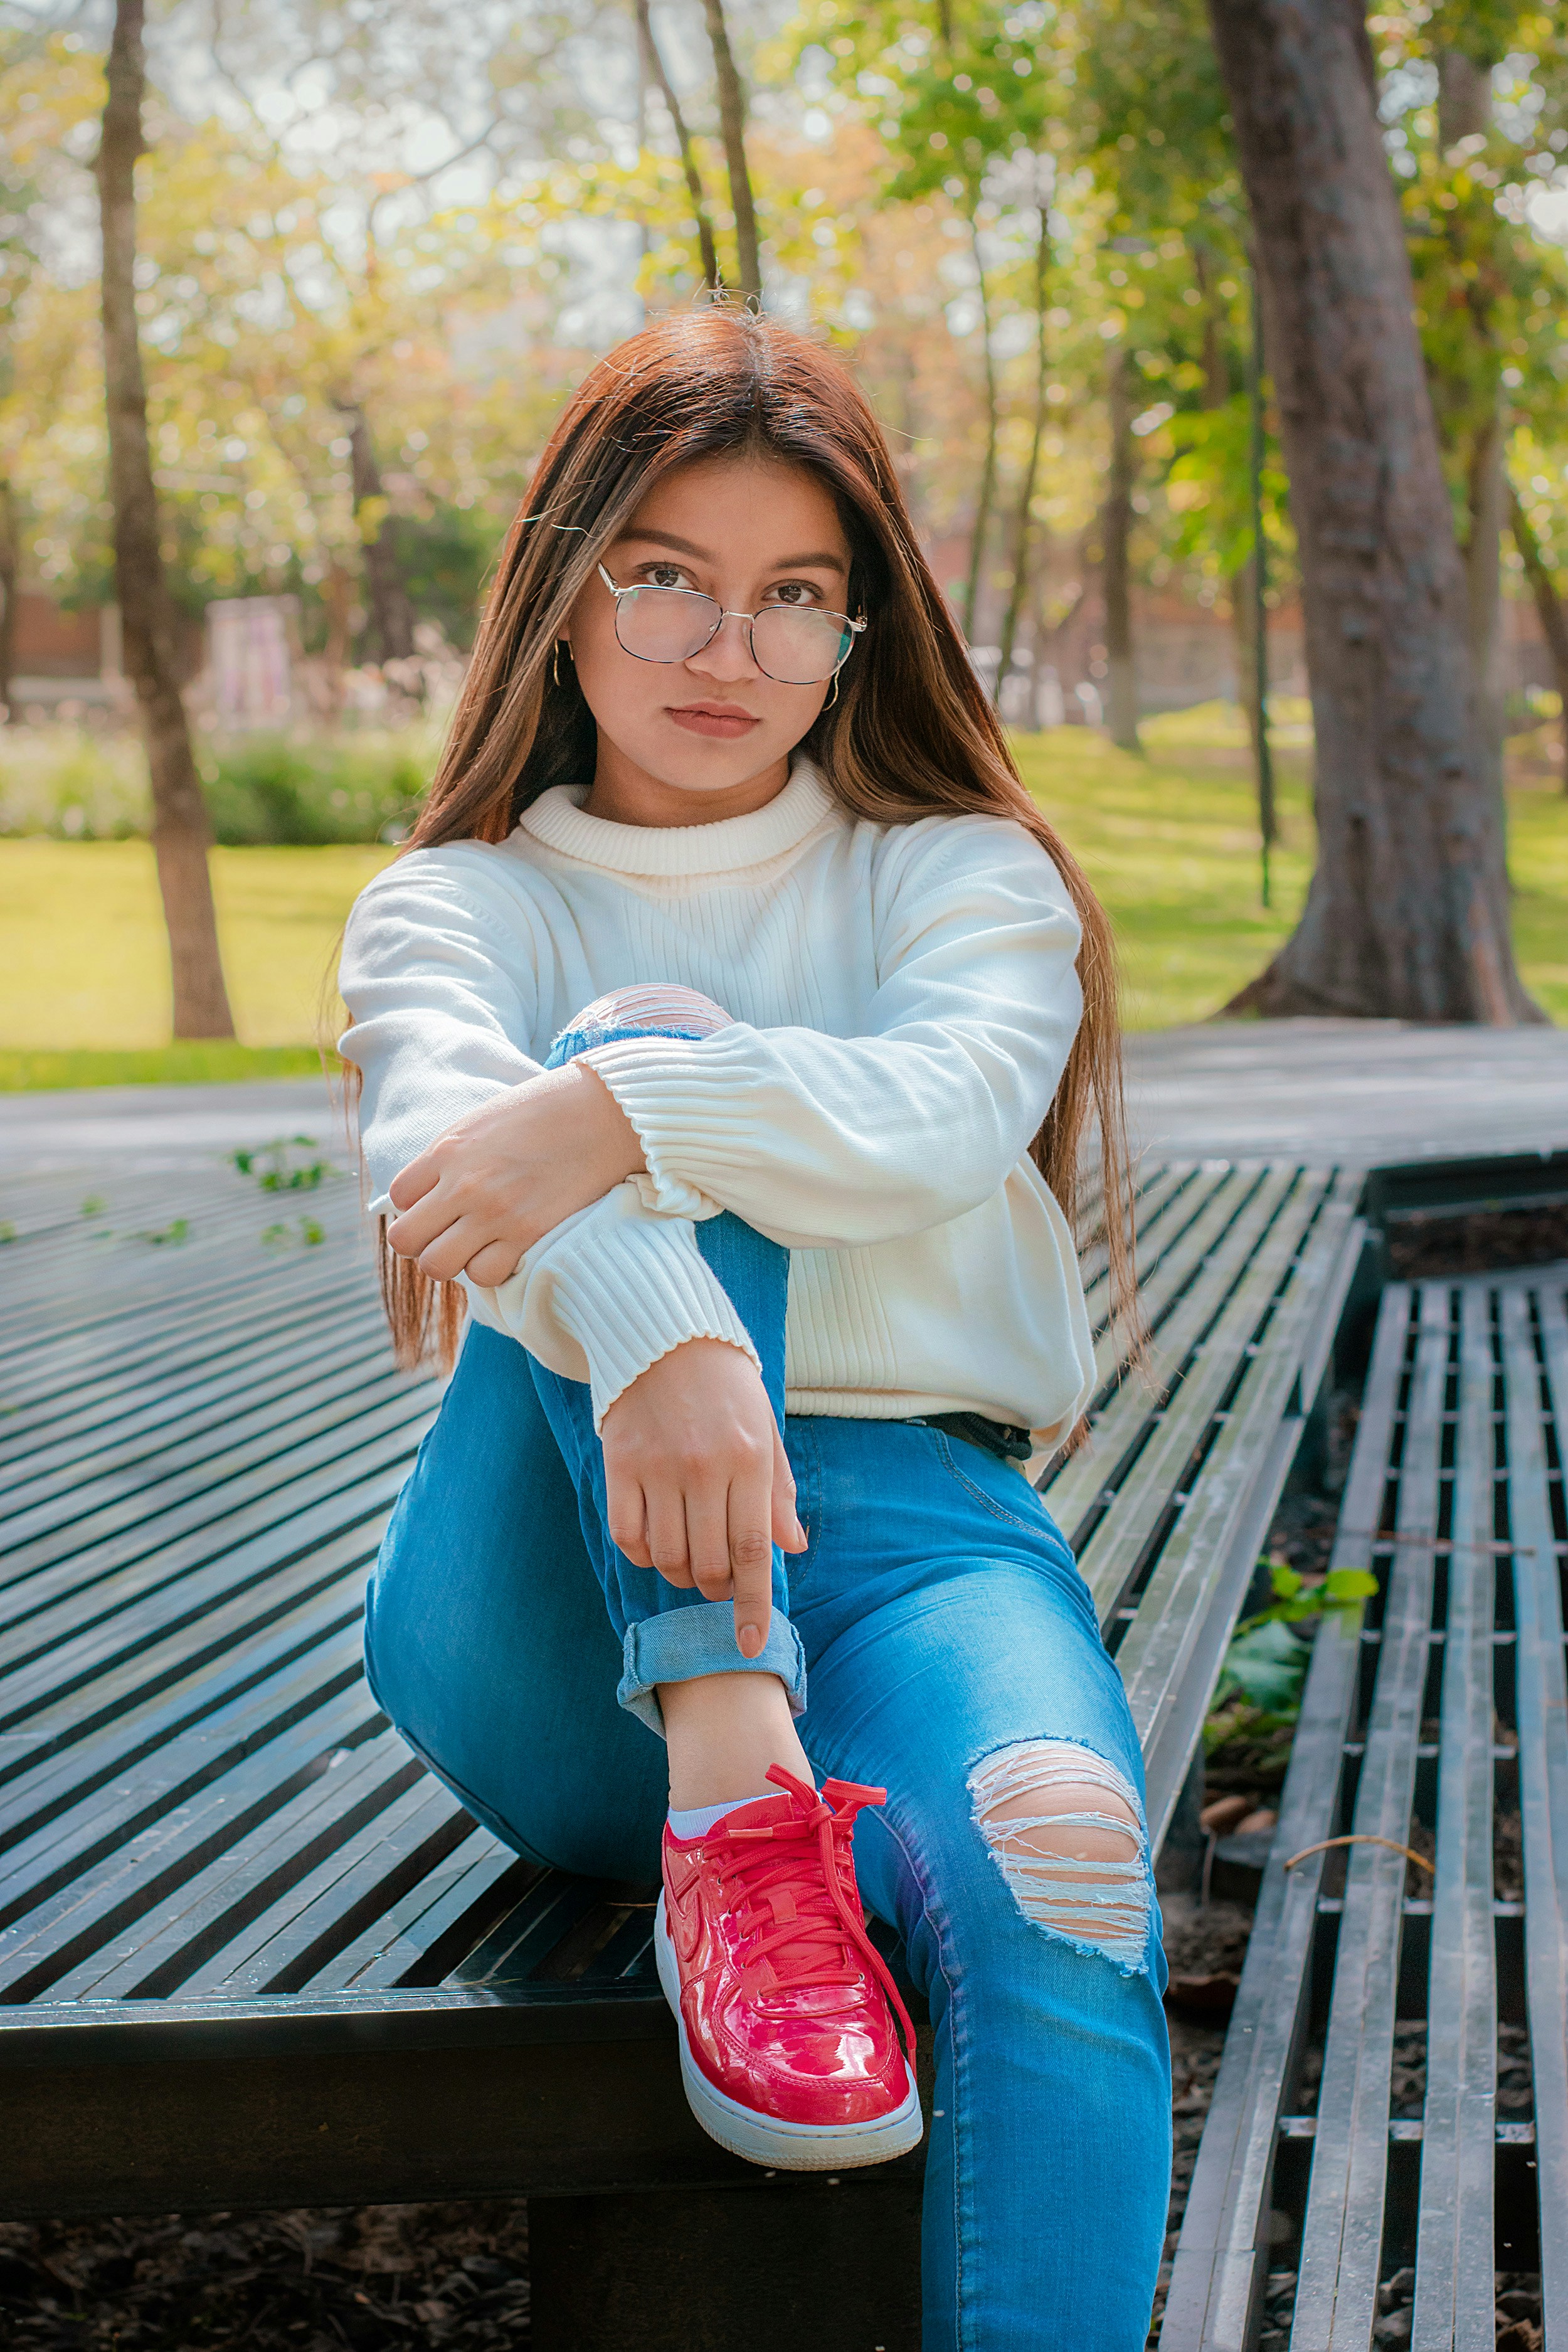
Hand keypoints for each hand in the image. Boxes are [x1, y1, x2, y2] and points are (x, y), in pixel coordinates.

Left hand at [386, 1063, 643, 1284]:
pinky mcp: (528, 1233)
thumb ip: (451, 1157)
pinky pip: (485, 1275)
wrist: (605, 1113)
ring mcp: (494, 1212)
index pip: (397, 1198)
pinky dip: (491, 1268)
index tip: (441, 1204)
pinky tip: (508, 1249)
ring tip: (478, 1245)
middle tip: (451, 1234)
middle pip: (406, 1240)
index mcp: (447, 1150)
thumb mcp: (482, 1122)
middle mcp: (463, 1184)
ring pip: (438, 1265)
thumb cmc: (547, 1111)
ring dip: (455, 1260)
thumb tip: (430, 1192)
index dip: (416, 1206)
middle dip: (424, 1241)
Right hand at [601, 1339, 806, 1658]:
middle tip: (721, 1577)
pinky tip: (656, 1540)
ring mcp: (658, 1465)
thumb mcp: (767, 1431)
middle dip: (718, 1587)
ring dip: (681, 1573)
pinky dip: (642, 1553)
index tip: (749, 1644)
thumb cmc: (727, 1388)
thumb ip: (778, 1492)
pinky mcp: (619, 1463)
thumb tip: (794, 1548)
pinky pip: (627, 1535)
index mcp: (750, 1458)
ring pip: (666, 1556)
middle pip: (708, 1563)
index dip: (752, 1605)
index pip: (753, 1550)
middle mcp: (704, 1465)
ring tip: (690, 1558)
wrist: (666, 1335)